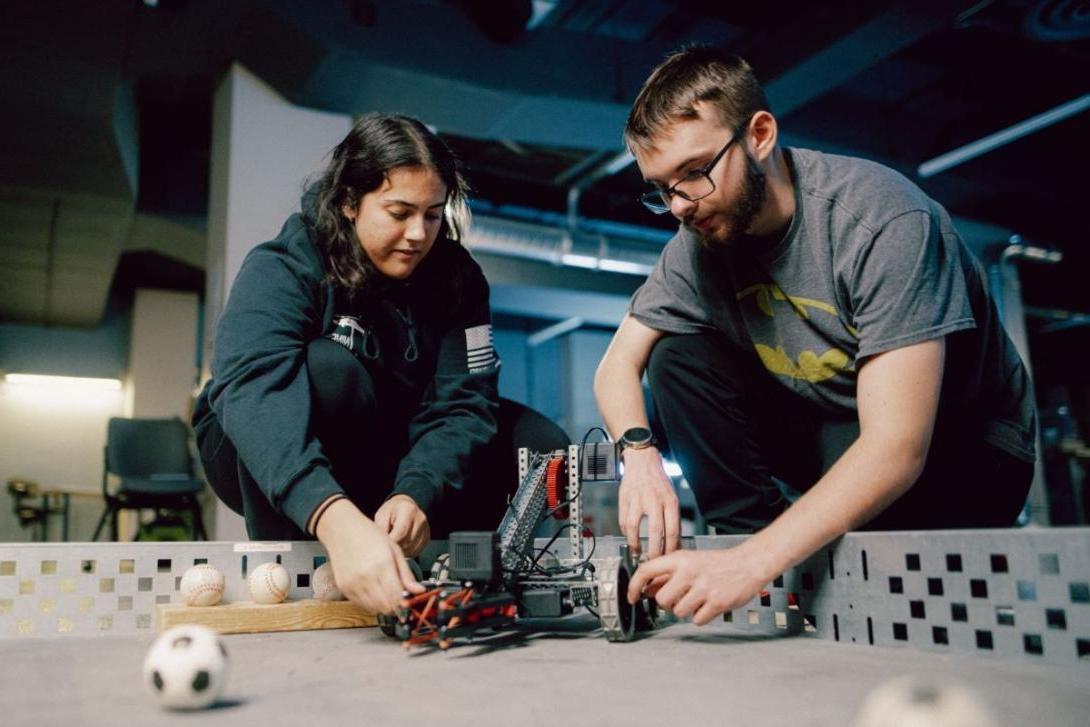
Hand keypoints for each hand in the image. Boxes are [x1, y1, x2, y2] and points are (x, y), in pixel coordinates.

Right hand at [316, 499, 424, 613]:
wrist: (342, 530)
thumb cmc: (369, 535)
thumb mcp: (395, 550)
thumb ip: (407, 574)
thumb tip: (419, 591)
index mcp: (382, 565)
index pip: (397, 598)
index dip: (406, 603)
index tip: (410, 601)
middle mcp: (366, 577)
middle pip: (387, 607)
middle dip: (396, 606)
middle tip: (400, 598)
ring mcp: (353, 584)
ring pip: (374, 609)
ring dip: (384, 605)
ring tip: (386, 592)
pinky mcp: (344, 588)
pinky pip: (361, 605)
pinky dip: (371, 603)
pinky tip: (374, 590)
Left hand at [374, 494, 430, 557]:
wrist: (405, 506)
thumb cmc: (390, 512)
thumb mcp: (381, 515)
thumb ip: (381, 529)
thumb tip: (381, 545)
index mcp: (408, 510)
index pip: (400, 533)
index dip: (390, 542)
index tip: (383, 544)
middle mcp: (420, 519)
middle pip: (406, 542)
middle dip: (395, 546)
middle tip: (387, 543)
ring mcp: (426, 529)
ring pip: (411, 549)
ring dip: (401, 550)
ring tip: (394, 541)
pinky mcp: (427, 538)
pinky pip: (416, 551)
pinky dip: (407, 551)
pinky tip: (401, 543)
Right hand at [618, 447, 679, 557]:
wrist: (642, 460)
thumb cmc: (659, 480)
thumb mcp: (672, 497)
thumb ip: (672, 518)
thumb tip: (673, 542)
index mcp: (670, 501)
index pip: (673, 531)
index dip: (671, 548)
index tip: (669, 558)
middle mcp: (654, 500)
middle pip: (656, 532)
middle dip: (654, 551)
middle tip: (653, 560)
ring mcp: (637, 499)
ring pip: (634, 527)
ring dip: (635, 544)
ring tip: (637, 552)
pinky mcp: (624, 498)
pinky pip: (623, 520)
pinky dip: (625, 532)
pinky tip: (629, 538)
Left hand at [626, 546, 771, 625]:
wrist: (748, 564)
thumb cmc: (717, 563)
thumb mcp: (689, 561)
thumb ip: (667, 575)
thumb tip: (645, 590)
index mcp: (680, 559)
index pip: (646, 570)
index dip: (634, 586)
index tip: (632, 597)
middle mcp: (689, 572)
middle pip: (662, 599)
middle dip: (668, 604)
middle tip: (679, 598)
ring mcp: (703, 588)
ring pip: (678, 612)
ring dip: (686, 611)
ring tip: (697, 600)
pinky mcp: (716, 603)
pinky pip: (696, 620)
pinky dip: (701, 617)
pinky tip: (708, 605)